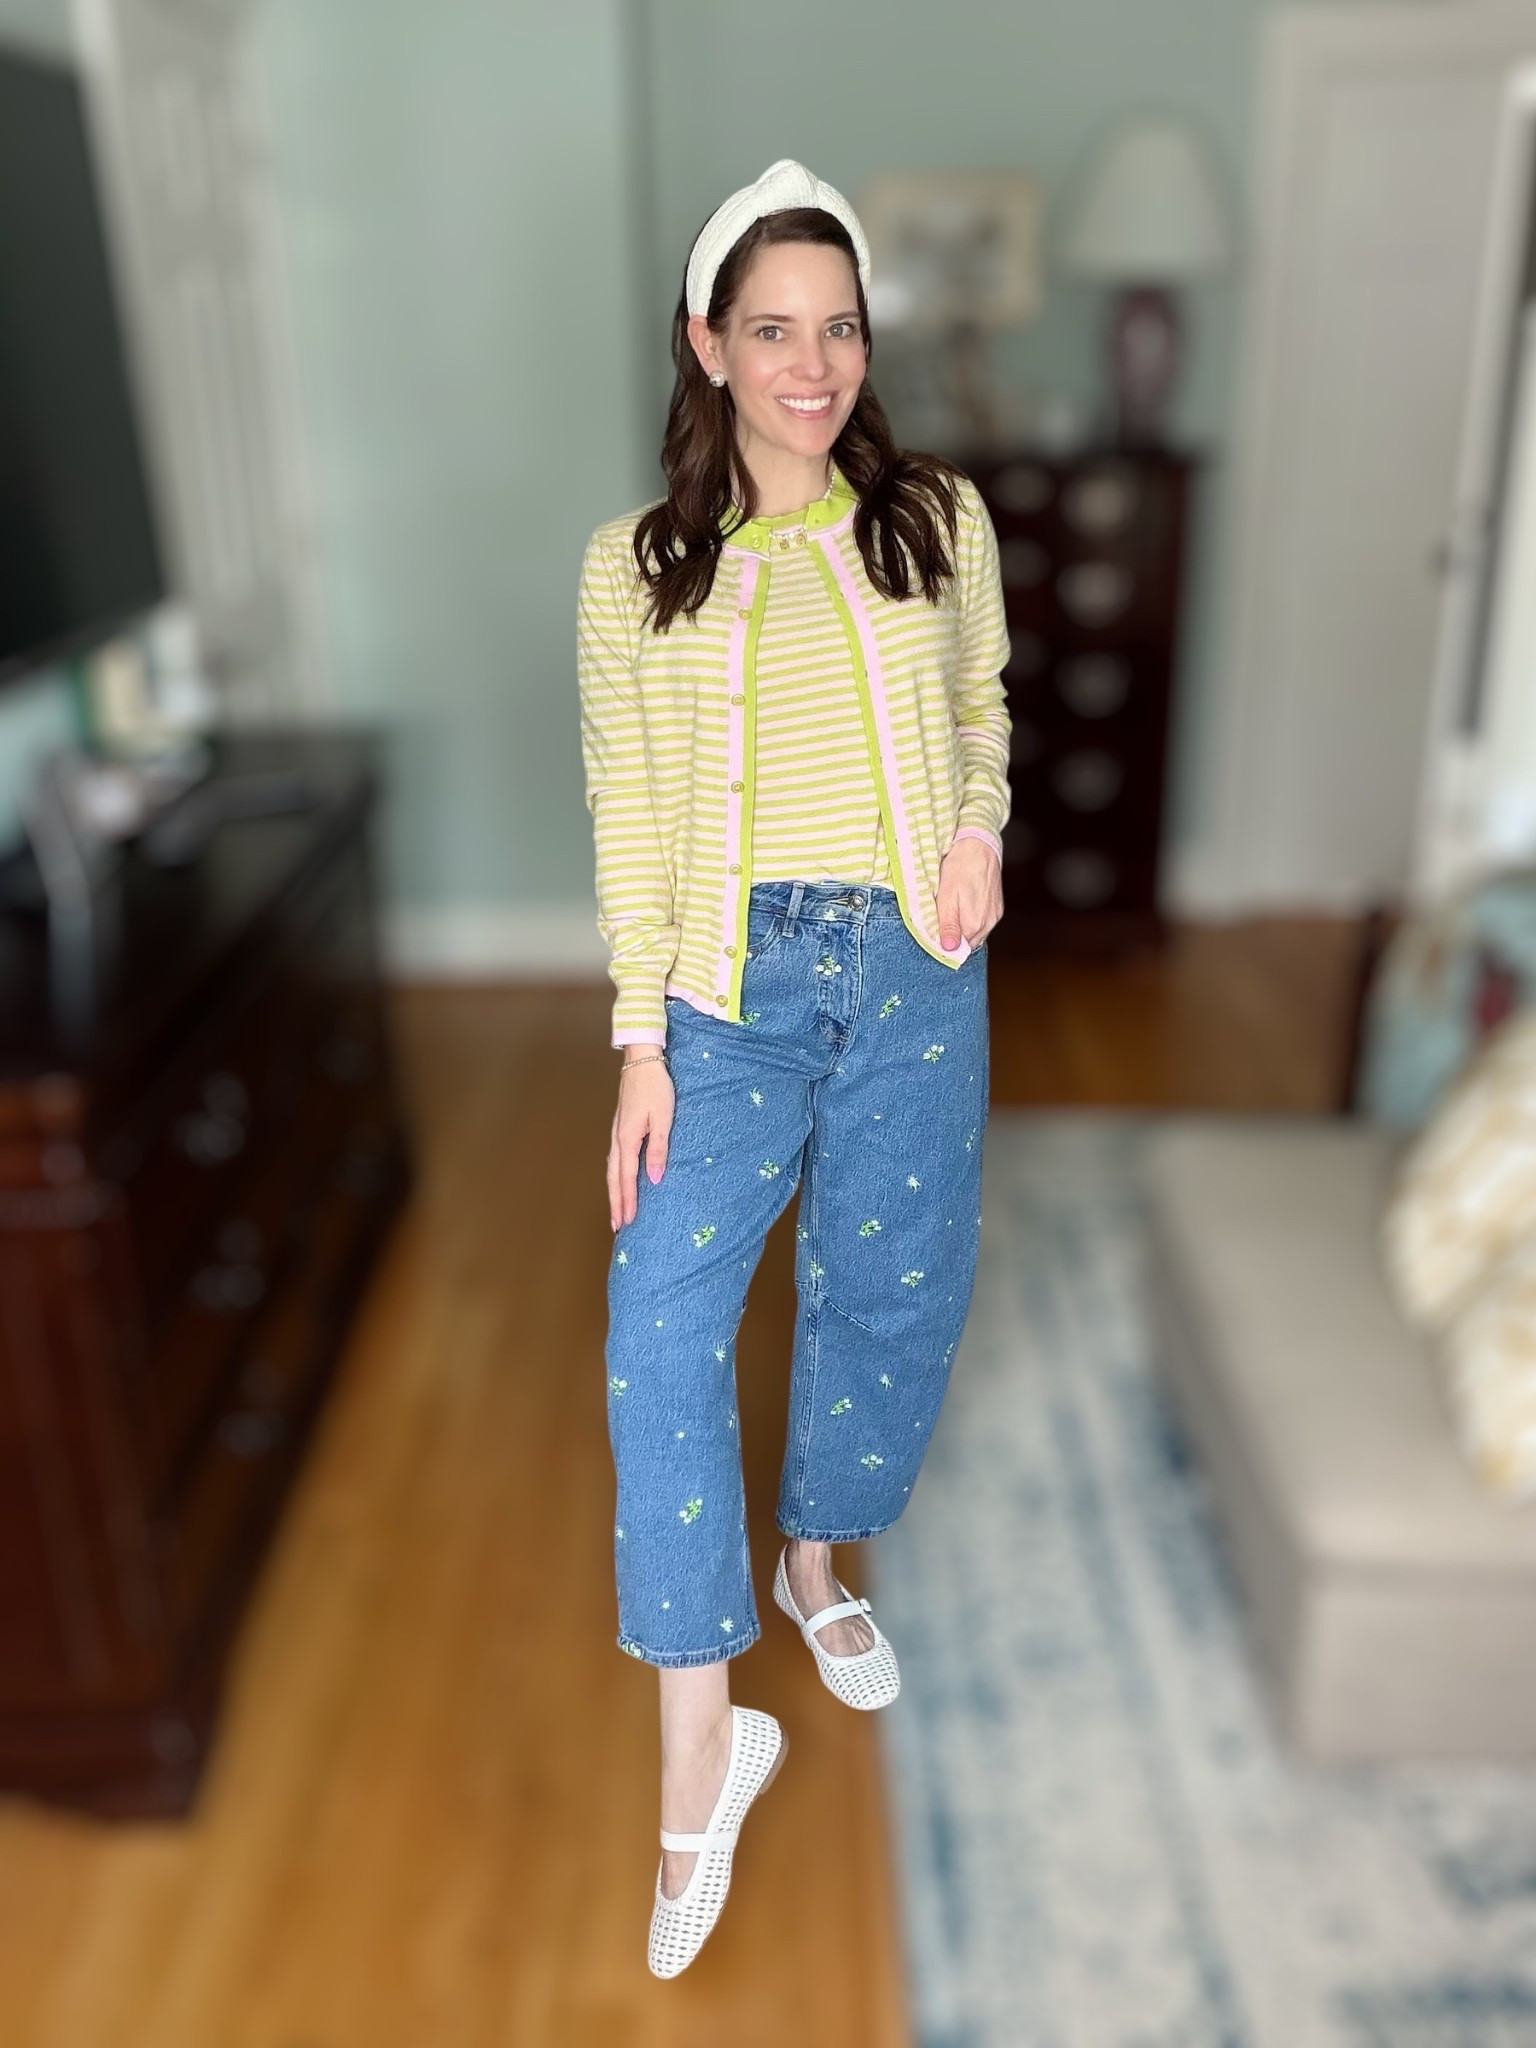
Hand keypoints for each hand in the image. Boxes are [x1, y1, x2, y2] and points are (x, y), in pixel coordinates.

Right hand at [608, 1054, 674, 1229]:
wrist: (641, 1060)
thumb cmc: (656, 1087)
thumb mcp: (663, 1118)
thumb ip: (658, 1148)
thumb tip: (654, 1178)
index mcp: (627, 1139)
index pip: (627, 1178)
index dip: (628, 1201)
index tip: (628, 1221)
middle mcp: (617, 1139)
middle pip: (614, 1178)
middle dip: (616, 1203)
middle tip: (618, 1226)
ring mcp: (616, 1133)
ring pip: (612, 1169)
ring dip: (614, 1191)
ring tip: (617, 1210)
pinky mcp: (620, 1127)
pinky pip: (615, 1159)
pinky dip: (616, 1176)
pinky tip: (621, 1181)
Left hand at [935, 836, 1002, 951]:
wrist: (979, 845)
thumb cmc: (960, 868)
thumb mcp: (946, 897)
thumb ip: (948, 925)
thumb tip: (950, 949)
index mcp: (974, 924)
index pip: (958, 949)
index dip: (944, 942)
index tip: (934, 931)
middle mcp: (988, 923)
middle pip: (967, 942)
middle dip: (954, 936)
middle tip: (940, 917)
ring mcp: (994, 916)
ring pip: (974, 932)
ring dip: (962, 926)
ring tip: (952, 908)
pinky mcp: (997, 908)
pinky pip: (982, 922)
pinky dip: (971, 918)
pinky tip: (963, 904)